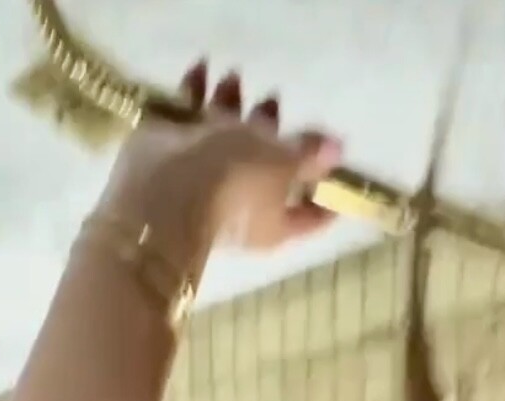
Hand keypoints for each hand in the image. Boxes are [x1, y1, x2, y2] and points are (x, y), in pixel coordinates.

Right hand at [99, 61, 343, 271]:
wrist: (165, 188)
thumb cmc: (235, 180)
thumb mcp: (283, 166)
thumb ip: (310, 156)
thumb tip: (337, 151)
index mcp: (275, 223)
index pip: (311, 214)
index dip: (328, 192)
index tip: (339, 163)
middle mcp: (243, 206)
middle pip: (265, 167)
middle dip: (269, 130)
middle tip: (272, 99)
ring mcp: (206, 183)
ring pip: (225, 139)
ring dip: (230, 104)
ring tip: (233, 77)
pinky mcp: (175, 159)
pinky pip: (189, 119)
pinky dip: (195, 94)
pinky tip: (201, 72)